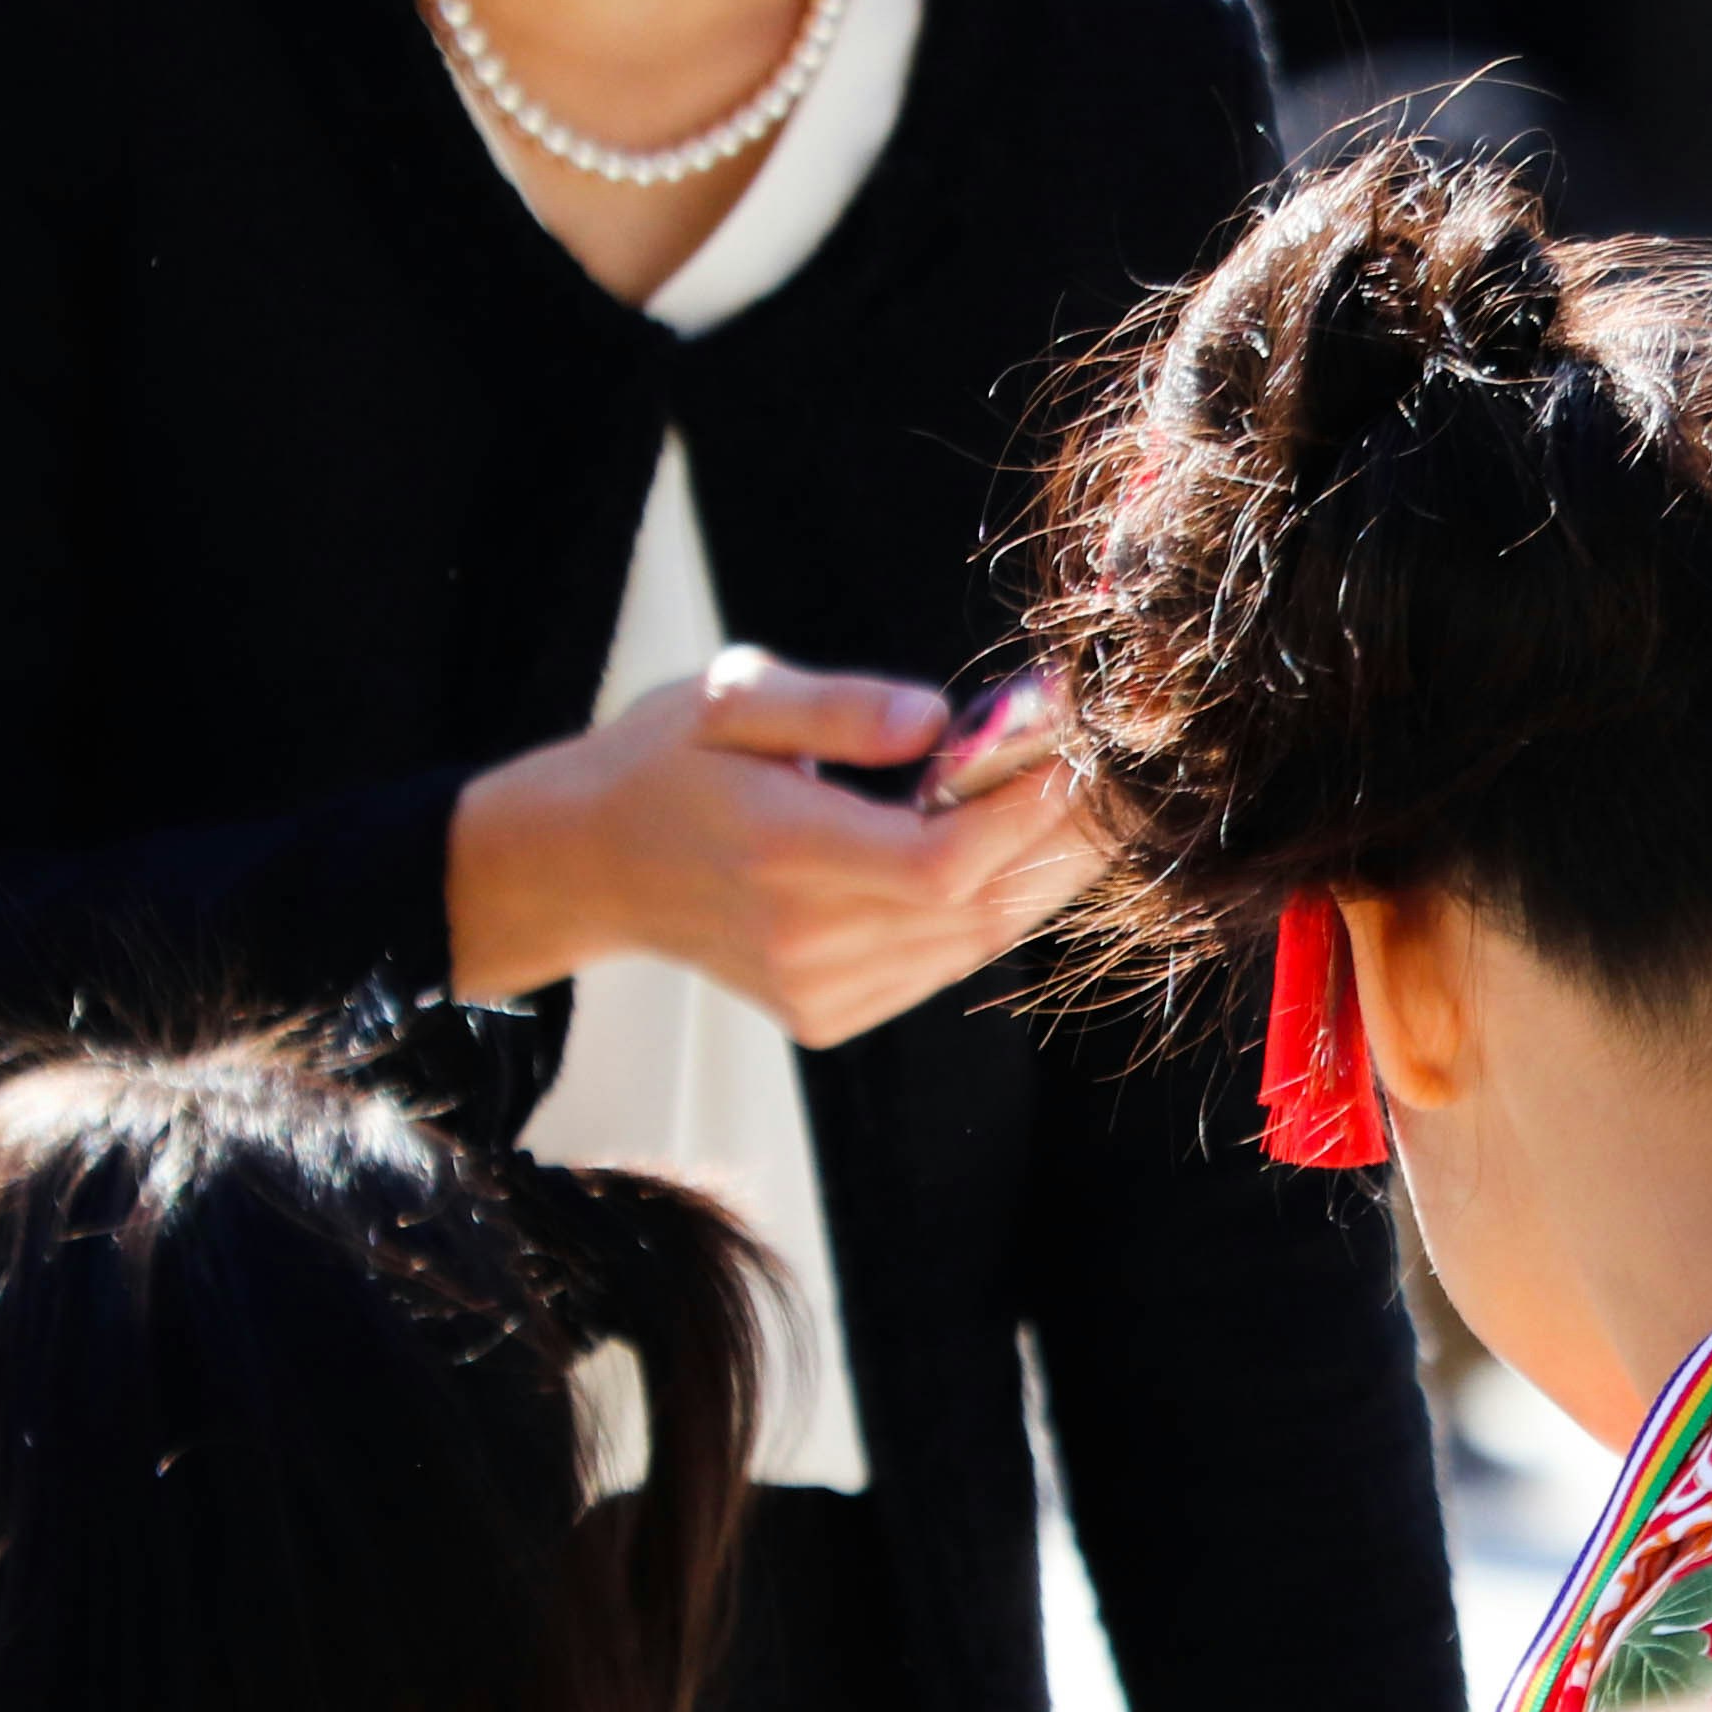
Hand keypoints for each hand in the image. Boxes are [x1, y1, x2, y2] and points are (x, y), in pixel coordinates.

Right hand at [449, 649, 1107, 1042]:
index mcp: (775, 852)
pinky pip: (943, 965)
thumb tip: (940, 721)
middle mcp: (800, 939)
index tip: (1076, 746)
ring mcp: (815, 990)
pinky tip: (1026, 858)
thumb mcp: (731, 697)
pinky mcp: (826, 1014)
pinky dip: (996, 912)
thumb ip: (836, 707)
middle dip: (1063, 839)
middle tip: (1122, 774)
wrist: (589, 863)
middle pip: (977, 907)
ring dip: (1046, 877)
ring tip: (1095, 808)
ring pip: (974, 943)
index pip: (938, 861)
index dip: (1024, 814)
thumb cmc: (665, 760)